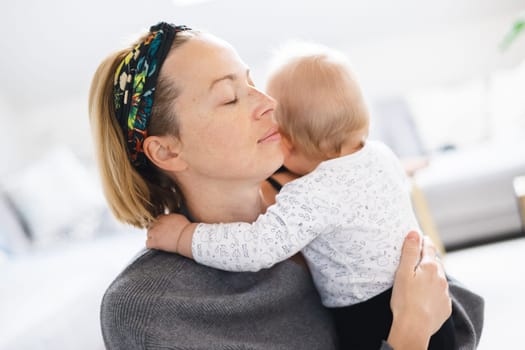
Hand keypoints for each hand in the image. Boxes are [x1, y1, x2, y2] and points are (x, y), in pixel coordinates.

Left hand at [146, 214, 190, 253]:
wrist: (186, 237)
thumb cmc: (186, 228)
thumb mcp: (179, 217)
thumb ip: (170, 217)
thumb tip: (169, 218)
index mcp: (163, 217)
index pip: (157, 219)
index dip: (159, 224)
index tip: (162, 228)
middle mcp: (157, 224)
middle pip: (151, 226)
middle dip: (155, 229)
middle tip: (161, 234)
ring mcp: (155, 233)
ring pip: (148, 234)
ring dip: (152, 237)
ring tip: (159, 240)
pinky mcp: (155, 242)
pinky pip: (147, 244)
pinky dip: (151, 245)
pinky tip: (155, 246)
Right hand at [387, 231, 451, 348]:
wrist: (414, 327)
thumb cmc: (405, 300)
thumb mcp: (403, 272)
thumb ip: (409, 252)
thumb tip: (415, 233)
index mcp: (429, 268)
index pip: (429, 248)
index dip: (424, 241)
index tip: (422, 237)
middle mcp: (441, 278)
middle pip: (435, 263)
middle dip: (428, 258)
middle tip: (419, 257)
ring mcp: (444, 294)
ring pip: (439, 279)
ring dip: (432, 275)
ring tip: (422, 278)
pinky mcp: (445, 307)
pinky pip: (441, 294)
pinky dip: (434, 291)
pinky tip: (426, 296)